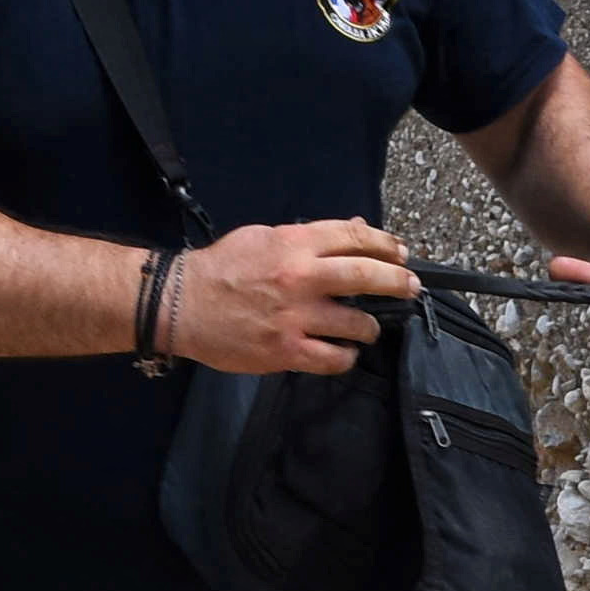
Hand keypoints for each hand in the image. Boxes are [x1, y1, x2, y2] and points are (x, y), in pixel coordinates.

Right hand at [165, 218, 416, 376]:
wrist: (179, 304)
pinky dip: (346, 357)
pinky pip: (334, 359)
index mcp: (294, 244)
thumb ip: (308, 237)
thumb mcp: (263, 237)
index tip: (401, 253)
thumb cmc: (221, 269)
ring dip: (369, 327)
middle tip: (410, 287)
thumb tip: (353, 231)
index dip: (385, 244)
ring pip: (358, 324)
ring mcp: (295, 317)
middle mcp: (300, 278)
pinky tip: (344, 351)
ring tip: (366, 328)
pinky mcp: (286, 351)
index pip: (353, 238)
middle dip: (397, 282)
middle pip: (367, 276)